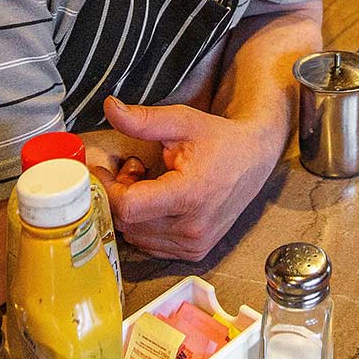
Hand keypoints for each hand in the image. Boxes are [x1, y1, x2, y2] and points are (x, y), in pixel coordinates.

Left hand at [101, 97, 278, 260]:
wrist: (255, 159)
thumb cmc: (220, 140)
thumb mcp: (182, 122)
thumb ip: (143, 120)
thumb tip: (110, 108)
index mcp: (189, 195)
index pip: (128, 207)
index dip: (108, 189)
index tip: (103, 171)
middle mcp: (192, 226)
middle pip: (128, 222)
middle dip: (119, 195)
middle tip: (132, 169)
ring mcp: (194, 243)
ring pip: (135, 236)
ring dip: (132, 211)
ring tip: (149, 183)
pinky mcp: (195, 251)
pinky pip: (151, 245)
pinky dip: (145, 225)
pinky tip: (159, 202)